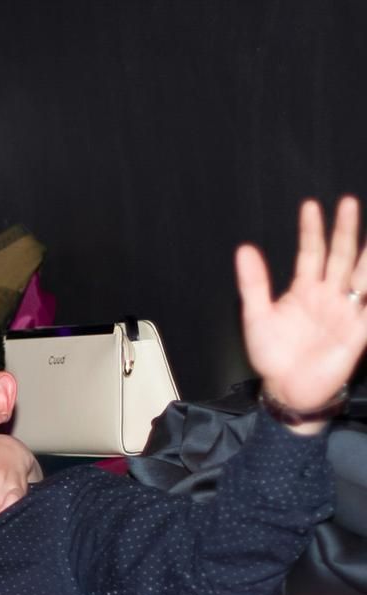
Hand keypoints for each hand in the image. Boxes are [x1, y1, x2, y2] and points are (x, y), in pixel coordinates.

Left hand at [237, 196, 366, 426]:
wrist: (286, 389)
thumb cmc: (273, 355)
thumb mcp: (257, 316)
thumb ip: (254, 284)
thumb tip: (244, 250)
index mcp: (304, 290)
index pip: (311, 253)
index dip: (311, 230)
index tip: (311, 206)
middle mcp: (328, 296)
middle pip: (340, 256)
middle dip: (345, 230)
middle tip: (349, 202)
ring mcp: (346, 312)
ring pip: (362, 275)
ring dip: (366, 255)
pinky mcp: (358, 333)